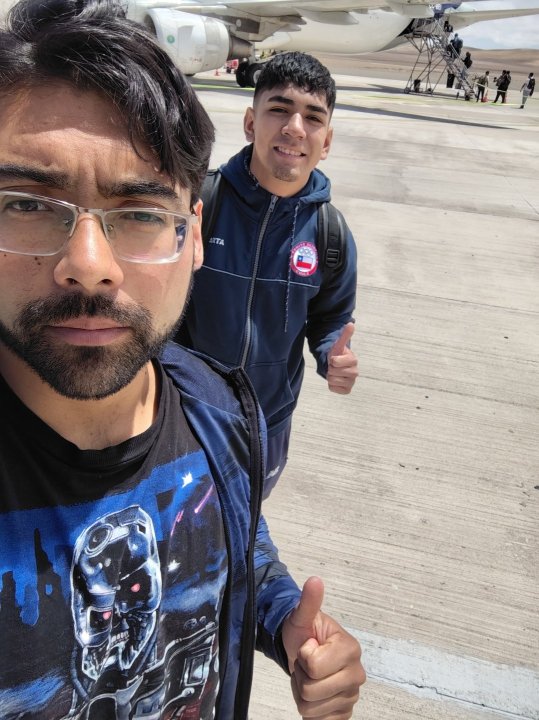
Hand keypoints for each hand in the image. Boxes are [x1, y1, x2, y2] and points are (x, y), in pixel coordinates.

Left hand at [282, 577, 365, 718]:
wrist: (303, 652)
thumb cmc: (304, 634)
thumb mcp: (301, 617)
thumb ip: (309, 601)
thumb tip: (315, 580)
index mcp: (350, 649)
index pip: (312, 665)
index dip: (302, 656)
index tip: (308, 646)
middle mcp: (357, 674)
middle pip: (311, 690)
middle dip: (301, 676)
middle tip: (306, 663)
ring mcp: (352, 696)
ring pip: (310, 708)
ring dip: (301, 692)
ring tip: (308, 675)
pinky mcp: (344, 713)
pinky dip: (310, 711)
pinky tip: (315, 694)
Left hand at [327, 323, 357, 394]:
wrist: (336, 367)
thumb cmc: (338, 355)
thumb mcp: (339, 345)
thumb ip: (345, 335)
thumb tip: (351, 324)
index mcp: (353, 360)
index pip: (335, 361)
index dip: (332, 360)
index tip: (335, 359)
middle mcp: (355, 372)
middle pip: (333, 372)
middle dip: (330, 368)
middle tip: (334, 366)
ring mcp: (351, 382)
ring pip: (332, 380)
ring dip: (330, 376)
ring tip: (335, 372)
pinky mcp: (347, 390)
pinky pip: (333, 388)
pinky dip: (331, 385)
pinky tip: (336, 380)